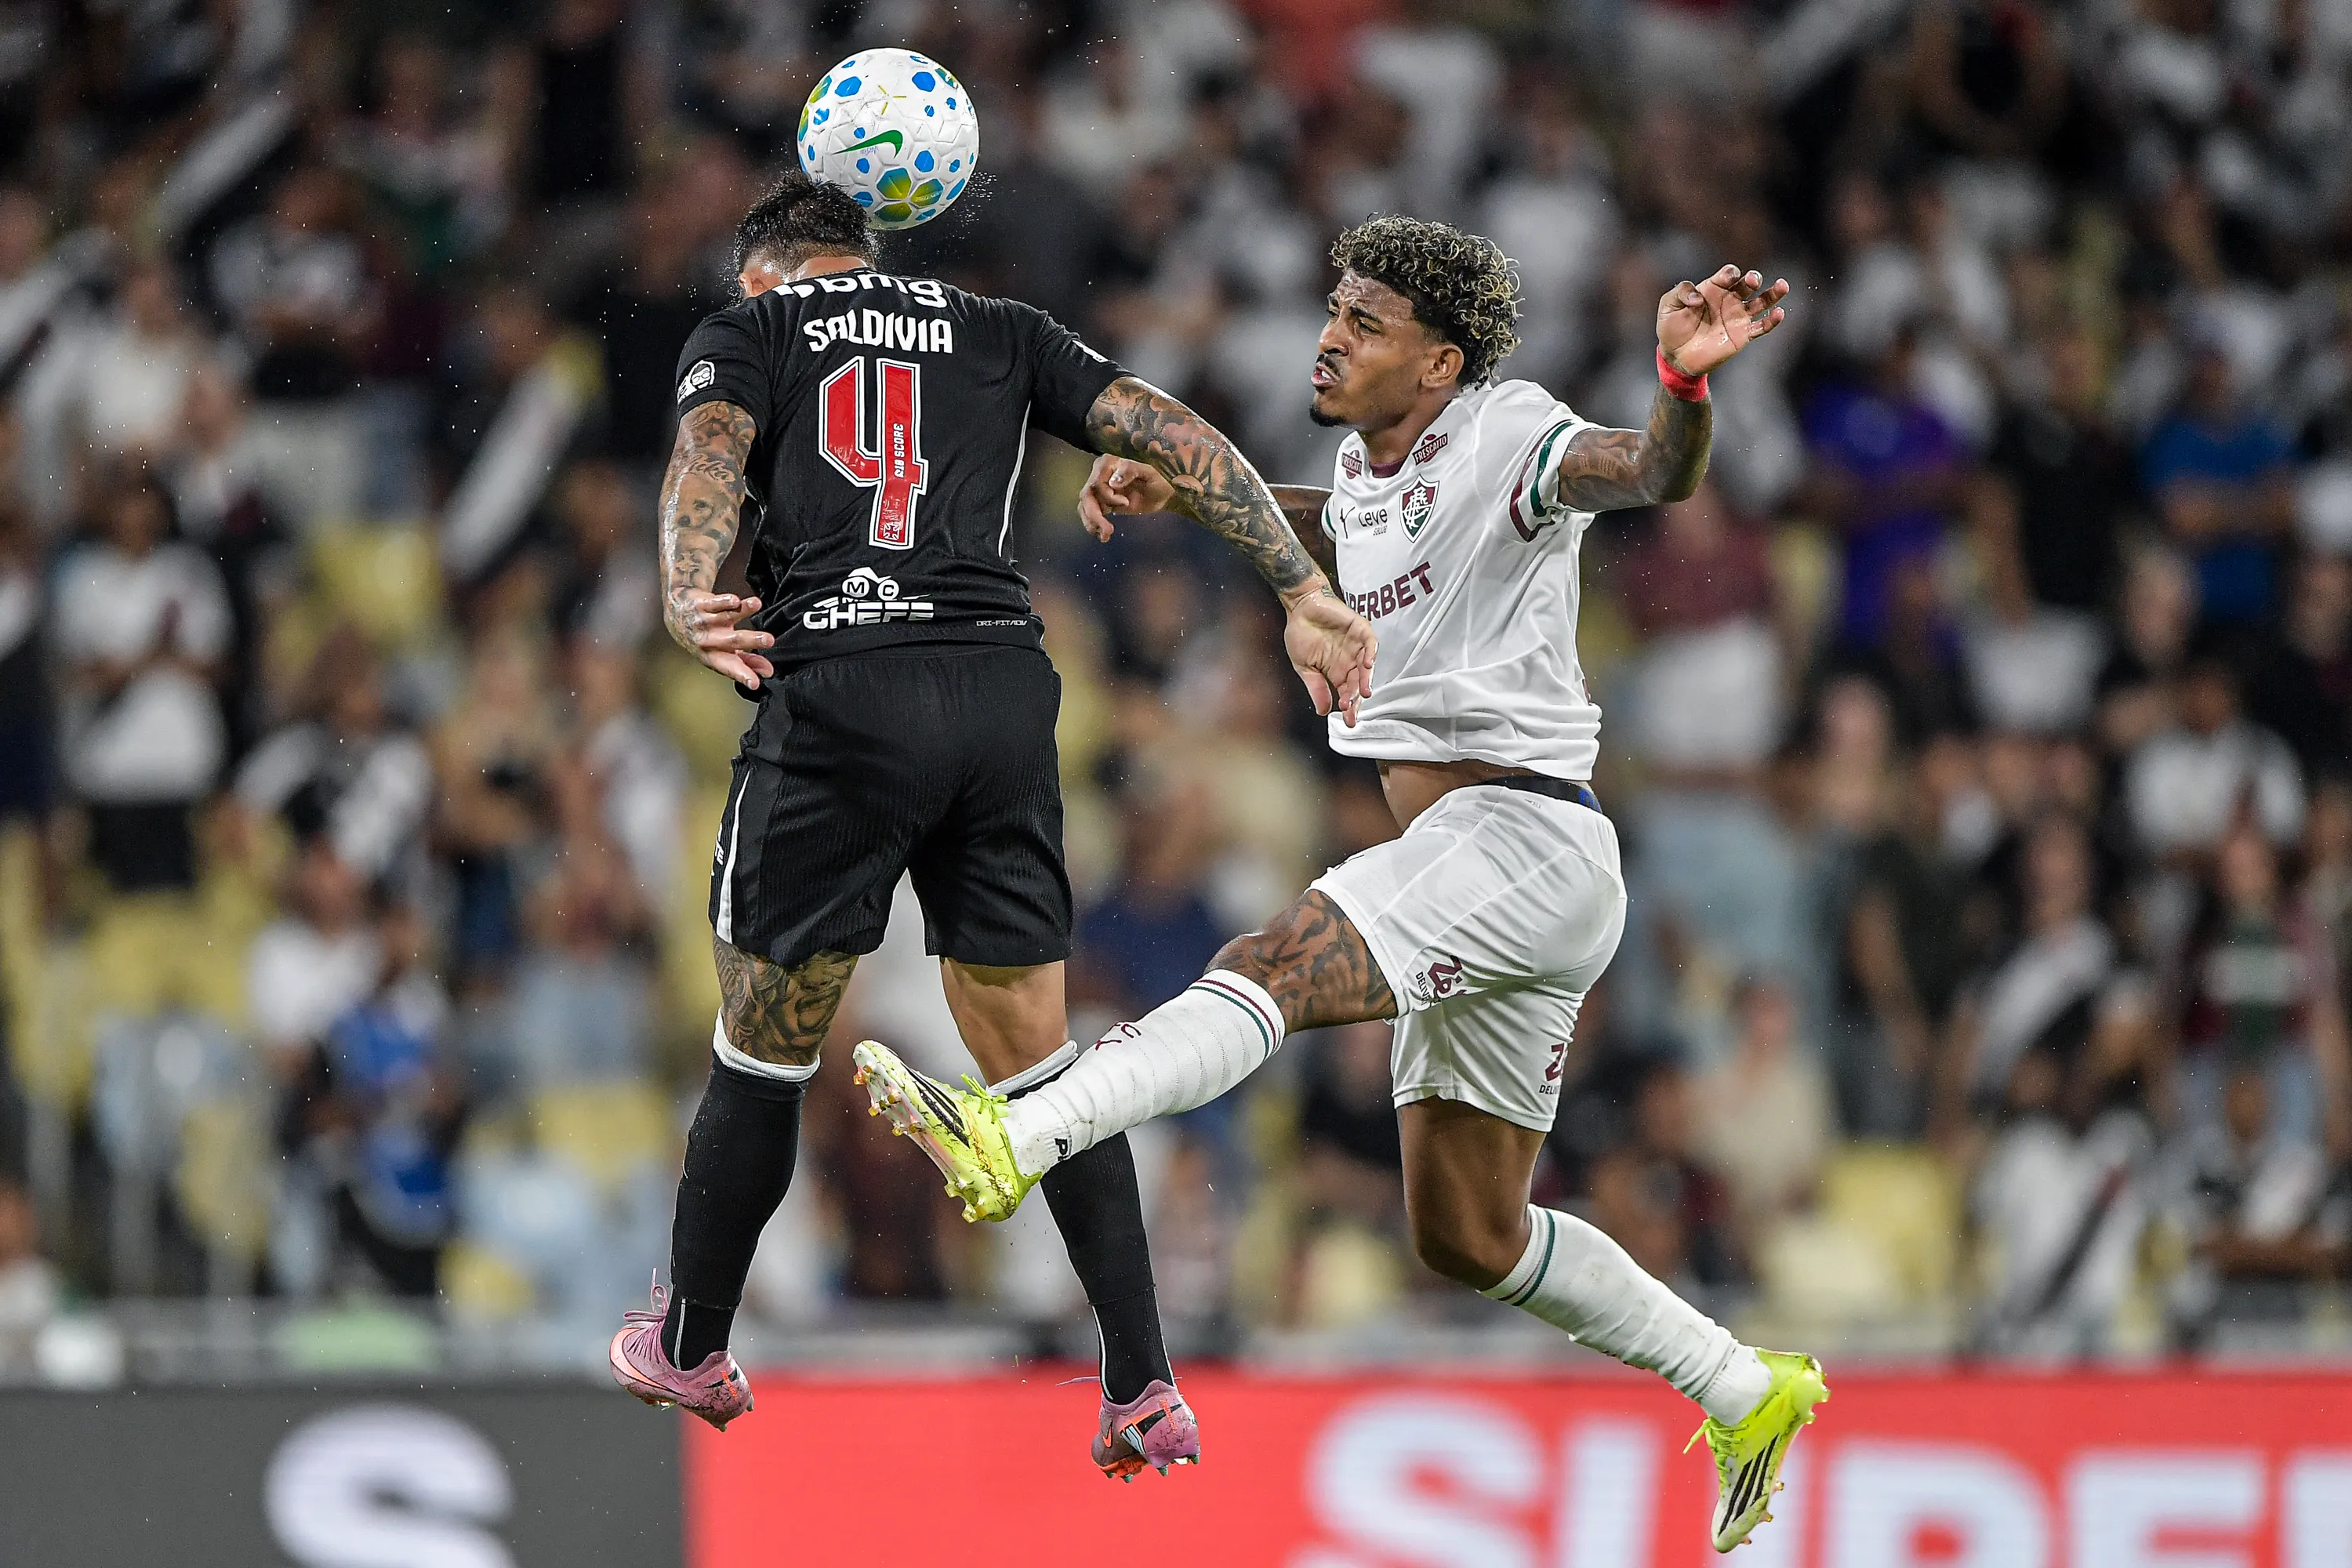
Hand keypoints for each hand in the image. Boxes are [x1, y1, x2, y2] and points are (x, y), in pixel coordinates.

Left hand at [668, 591, 775, 689]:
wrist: (678, 615)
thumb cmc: (705, 637)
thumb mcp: (723, 653)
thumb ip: (747, 662)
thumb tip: (768, 671)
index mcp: (713, 657)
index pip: (729, 667)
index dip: (742, 675)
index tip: (755, 683)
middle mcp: (707, 641)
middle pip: (730, 640)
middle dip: (750, 640)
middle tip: (769, 640)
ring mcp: (703, 622)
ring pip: (725, 616)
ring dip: (742, 610)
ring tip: (757, 605)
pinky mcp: (701, 605)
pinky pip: (713, 603)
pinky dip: (724, 601)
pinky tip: (736, 600)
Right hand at [1077, 454, 1175, 541]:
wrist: (1163, 493)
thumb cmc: (1159, 479)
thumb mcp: (1149, 472)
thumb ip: (1130, 471)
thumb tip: (1112, 482)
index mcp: (1110, 463)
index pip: (1098, 482)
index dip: (1107, 495)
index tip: (1125, 503)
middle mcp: (1101, 474)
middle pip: (1087, 495)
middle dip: (1095, 515)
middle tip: (1108, 531)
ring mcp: (1100, 490)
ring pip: (1085, 506)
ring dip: (1092, 523)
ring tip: (1105, 536)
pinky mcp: (1102, 503)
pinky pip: (1089, 514)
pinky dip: (1093, 526)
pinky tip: (1103, 536)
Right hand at [1282, 584, 1376, 727]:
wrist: (1299, 607)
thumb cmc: (1300, 633)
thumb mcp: (1304, 667)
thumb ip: (1316, 687)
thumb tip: (1323, 711)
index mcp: (1336, 672)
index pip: (1347, 694)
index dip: (1349, 707)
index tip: (1348, 721)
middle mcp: (1349, 661)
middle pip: (1358, 684)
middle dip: (1356, 699)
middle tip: (1352, 710)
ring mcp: (1356, 646)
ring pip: (1366, 667)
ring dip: (1365, 680)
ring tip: (1363, 693)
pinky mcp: (1360, 629)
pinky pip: (1370, 643)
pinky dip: (1370, 653)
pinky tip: (1366, 665)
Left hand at [1657, 264, 1790, 376]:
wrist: (1676, 356)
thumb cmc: (1671, 327)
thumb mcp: (1668, 305)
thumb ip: (1681, 293)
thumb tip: (1698, 297)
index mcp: (1713, 288)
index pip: (1728, 275)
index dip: (1730, 273)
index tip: (1727, 278)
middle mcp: (1729, 299)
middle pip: (1747, 284)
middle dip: (1752, 279)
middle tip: (1753, 280)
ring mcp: (1737, 317)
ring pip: (1761, 302)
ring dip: (1773, 294)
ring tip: (1783, 286)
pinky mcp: (1742, 335)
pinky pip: (1761, 327)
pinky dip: (1772, 321)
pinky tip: (1779, 313)